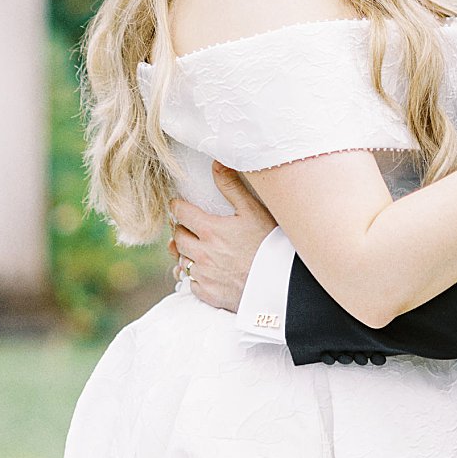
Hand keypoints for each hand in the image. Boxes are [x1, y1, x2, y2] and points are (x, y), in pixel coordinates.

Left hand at [168, 165, 276, 310]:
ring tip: (193, 248)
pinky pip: (191, 283)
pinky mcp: (208, 294)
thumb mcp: (253, 211)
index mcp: (210, 230)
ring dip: (185, 253)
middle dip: (179, 229)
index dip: (176, 207)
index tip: (177, 205)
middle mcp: (202, 253)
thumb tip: (216, 163)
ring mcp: (204, 276)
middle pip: (177, 238)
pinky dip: (194, 275)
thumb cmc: (269, 244)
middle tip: (186, 225)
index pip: (180, 213)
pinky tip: (203, 270)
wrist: (280, 283)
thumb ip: (231, 187)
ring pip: (181, 261)